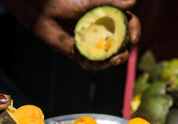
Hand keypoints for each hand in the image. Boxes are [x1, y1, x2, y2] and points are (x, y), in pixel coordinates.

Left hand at [3, 0, 140, 69]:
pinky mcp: (79, 52)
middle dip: (123, 53)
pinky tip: (91, 63)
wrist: (43, 12)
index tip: (134, 39)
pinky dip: (93, 64)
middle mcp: (102, 31)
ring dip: (110, 62)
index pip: (128, 25)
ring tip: (109, 61)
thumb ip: (110, 2)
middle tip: (120, 56)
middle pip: (120, 45)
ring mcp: (91, 43)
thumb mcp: (90, 1)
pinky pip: (89, 62)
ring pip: (106, 57)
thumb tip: (133, 1)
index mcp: (108, 17)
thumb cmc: (66, 2)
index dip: (134, 32)